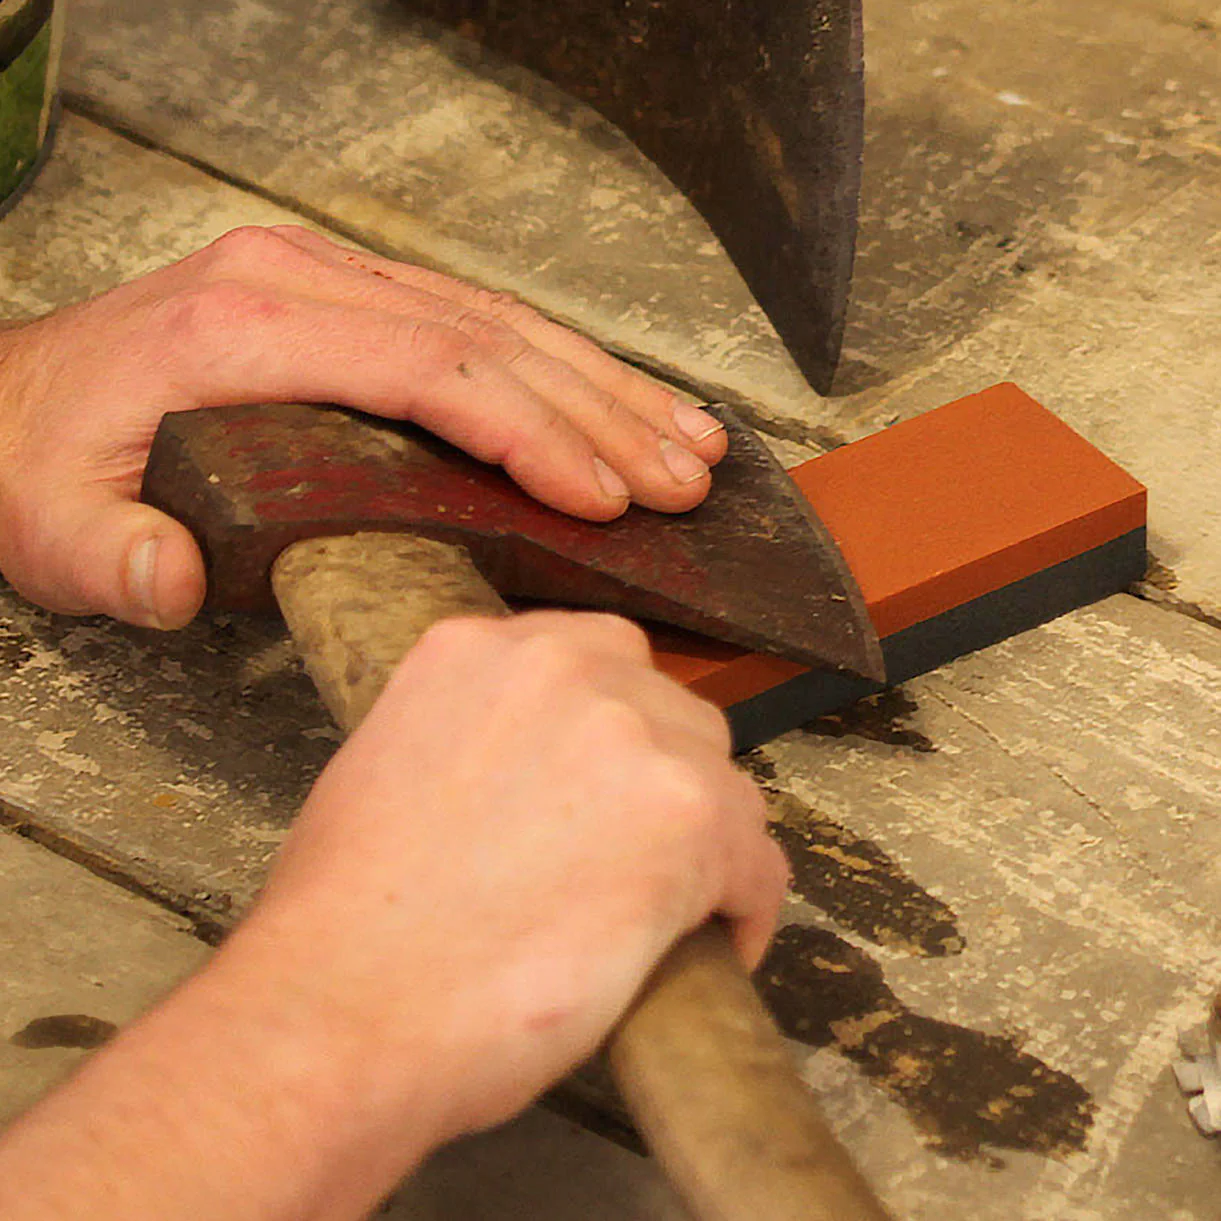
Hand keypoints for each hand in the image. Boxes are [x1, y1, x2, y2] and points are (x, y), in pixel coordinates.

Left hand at [0, 225, 726, 628]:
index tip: (601, 495)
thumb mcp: (47, 522)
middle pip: (489, 338)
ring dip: (603, 384)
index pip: (427, 368)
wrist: (8, 406)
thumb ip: (108, 556)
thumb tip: (171, 580)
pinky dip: (560, 366)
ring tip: (685, 442)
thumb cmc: (41, 459)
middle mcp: (297, 283)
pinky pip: (477, 321)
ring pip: (501, 321)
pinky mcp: (347, 301)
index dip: (527, 432)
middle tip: (680, 480)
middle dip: (600, 414)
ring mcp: (328, 282)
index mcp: (241, 329)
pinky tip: (614, 401)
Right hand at [234, 611, 786, 1148]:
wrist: (342, 1011)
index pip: (599, 662)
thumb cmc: (347, 920)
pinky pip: (755, 862)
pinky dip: (744, 907)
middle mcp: (562, 668)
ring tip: (673, 909)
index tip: (616, 784)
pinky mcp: (686, 818)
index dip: (617, 733)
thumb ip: (475, 737)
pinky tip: (716, 944)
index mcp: (480, 649)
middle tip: (639, 856)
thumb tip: (538, 777)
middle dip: (663, 783)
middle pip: (668, 715)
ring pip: (720, 783)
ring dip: (707, 844)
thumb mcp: (390, 767)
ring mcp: (629, 736)